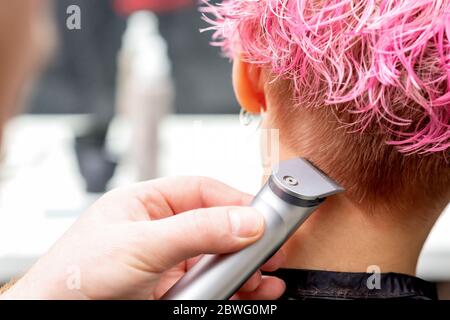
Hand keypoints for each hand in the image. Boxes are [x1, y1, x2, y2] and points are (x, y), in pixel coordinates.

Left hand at [1, 177, 285, 299]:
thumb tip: (246, 220)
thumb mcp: (141, 246)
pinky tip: (253, 291)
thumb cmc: (74, 278)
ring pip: (216, 259)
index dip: (233, 200)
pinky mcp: (171, 291)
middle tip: (270, 251)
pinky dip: (234, 289)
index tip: (261, 215)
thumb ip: (196, 231)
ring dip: (244, 268)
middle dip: (244, 239)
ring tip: (268, 278)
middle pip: (215, 226)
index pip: (200, 192)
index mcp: (146, 204)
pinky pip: (210, 285)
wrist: (54, 319)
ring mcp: (167, 263)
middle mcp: (160, 231)